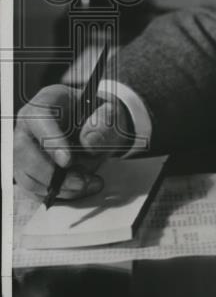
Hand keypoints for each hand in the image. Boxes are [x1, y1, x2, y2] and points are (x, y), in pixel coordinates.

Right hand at [14, 84, 134, 199]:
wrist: (97, 130)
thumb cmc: (99, 117)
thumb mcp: (111, 114)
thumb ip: (105, 123)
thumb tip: (90, 140)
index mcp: (46, 102)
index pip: (37, 118)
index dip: (50, 141)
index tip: (68, 161)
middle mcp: (28, 126)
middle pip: (23, 151)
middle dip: (52, 174)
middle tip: (83, 182)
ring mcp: (24, 150)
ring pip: (27, 176)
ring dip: (59, 187)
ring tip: (90, 184)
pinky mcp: (29, 171)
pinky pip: (35, 190)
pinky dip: (59, 194)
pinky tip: (82, 188)